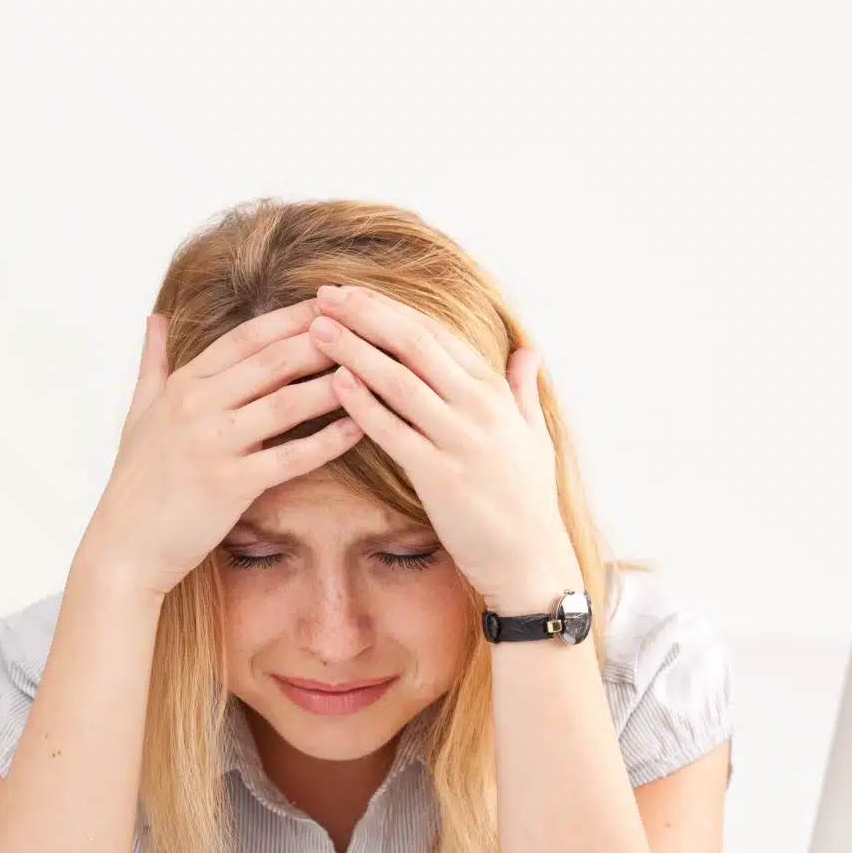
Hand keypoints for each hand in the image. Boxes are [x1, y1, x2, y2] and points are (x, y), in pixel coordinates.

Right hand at [80, 301, 365, 598]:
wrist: (123, 547)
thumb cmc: (135, 482)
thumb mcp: (138, 413)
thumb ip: (153, 363)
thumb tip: (155, 319)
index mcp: (182, 385)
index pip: (245, 338)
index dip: (290, 317)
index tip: (330, 302)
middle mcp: (196, 407)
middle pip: (272, 360)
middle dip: (323, 340)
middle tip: (366, 326)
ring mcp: (212, 445)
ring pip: (286, 403)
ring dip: (332, 384)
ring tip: (374, 369)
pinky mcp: (228, 485)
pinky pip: (290, 458)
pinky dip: (327, 441)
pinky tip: (359, 429)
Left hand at [306, 284, 581, 611]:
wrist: (531, 560)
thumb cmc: (527, 500)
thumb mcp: (533, 434)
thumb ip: (522, 387)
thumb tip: (529, 347)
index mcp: (494, 390)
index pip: (436, 332)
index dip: (390, 308)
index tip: (351, 292)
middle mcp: (479, 407)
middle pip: (414, 345)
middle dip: (366, 315)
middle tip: (323, 295)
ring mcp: (460, 440)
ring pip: (400, 381)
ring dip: (355, 351)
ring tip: (317, 330)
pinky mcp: (441, 476)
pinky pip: (394, 432)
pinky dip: (364, 405)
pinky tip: (335, 384)